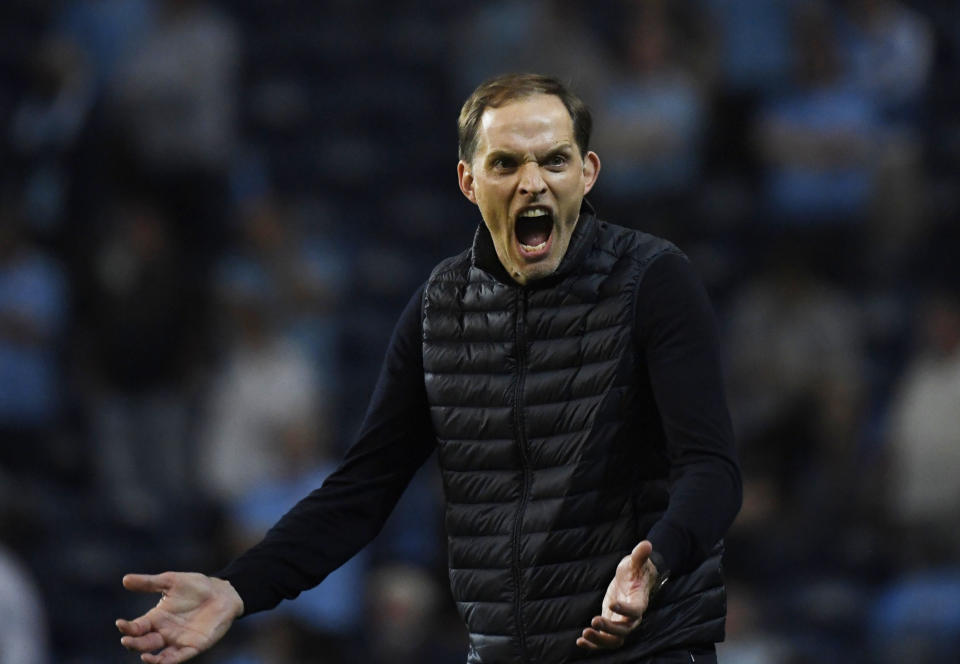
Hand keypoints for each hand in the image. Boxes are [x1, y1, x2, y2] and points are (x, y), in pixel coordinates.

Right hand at [116, 572, 243, 662]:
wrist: (223, 592)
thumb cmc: (196, 586)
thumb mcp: (171, 581)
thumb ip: (149, 582)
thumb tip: (125, 579)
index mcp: (156, 618)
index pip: (137, 627)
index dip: (127, 627)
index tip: (120, 623)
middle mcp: (164, 632)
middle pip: (144, 643)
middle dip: (134, 643)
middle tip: (127, 639)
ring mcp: (177, 641)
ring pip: (158, 655)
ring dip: (150, 658)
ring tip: (144, 656)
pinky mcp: (192, 647)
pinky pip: (178, 658)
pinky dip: (168, 662)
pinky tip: (161, 661)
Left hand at [576, 540, 658, 650]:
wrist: (633, 580)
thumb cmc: (635, 569)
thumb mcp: (635, 561)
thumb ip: (640, 555)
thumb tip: (647, 544)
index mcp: (639, 601)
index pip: (636, 611)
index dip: (625, 610)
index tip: (611, 603)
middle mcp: (632, 617)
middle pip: (624, 630)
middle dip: (609, 629)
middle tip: (593, 621)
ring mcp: (621, 622)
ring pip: (614, 640)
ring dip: (600, 640)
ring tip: (584, 635)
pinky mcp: (611, 624)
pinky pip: (604, 639)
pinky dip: (593, 644)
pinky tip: (580, 641)